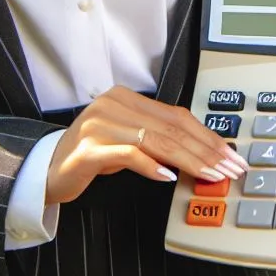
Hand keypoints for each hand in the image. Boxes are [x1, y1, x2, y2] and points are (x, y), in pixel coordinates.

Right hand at [45, 86, 247, 204]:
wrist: (46, 170)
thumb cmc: (91, 156)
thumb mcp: (128, 142)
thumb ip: (157, 140)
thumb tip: (201, 155)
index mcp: (126, 98)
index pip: (177, 115)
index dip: (207, 136)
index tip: (229, 154)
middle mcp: (113, 105)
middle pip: (171, 128)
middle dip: (206, 150)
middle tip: (229, 168)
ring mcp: (100, 124)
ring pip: (156, 140)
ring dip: (188, 160)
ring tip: (209, 174)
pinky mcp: (88, 149)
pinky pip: (128, 154)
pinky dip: (151, 166)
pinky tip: (168, 177)